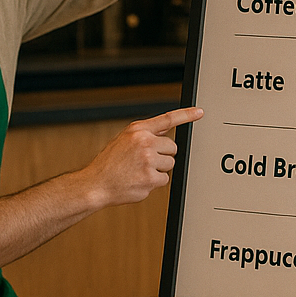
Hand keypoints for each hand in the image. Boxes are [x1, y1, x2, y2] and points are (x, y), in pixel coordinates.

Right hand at [80, 106, 201, 208]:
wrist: (96, 184)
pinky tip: (139, 180)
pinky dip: (154, 182)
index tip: (200, 112)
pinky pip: (164, 179)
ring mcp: (148, 161)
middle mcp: (144, 143)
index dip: (186, 115)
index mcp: (138, 131)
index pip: (167, 119)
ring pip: (170, 164)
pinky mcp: (151, 179)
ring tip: (139, 171)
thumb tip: (165, 130)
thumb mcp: (124, 140)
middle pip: (172, 148)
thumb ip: (146, 134)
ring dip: (159, 169)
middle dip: (163, 155)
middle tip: (144, 161)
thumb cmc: (109, 163)